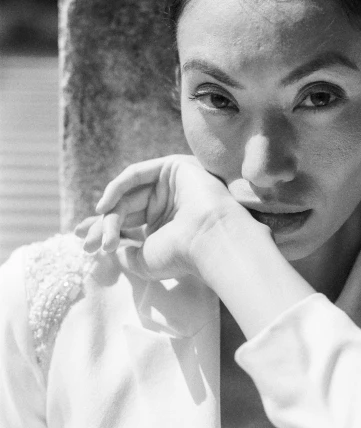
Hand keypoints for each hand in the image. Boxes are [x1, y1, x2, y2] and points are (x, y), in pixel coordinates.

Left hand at [75, 155, 262, 280]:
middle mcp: (169, 203)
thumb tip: (114, 250)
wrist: (210, 240)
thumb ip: (128, 253)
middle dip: (102, 225)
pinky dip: (116, 188)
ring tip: (98, 234)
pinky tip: (104, 207)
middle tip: (84, 242)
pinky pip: (136, 174)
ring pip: (129, 195)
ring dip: (109, 214)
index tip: (83, 244)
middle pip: (125, 209)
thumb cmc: (181, 255)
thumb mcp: (146, 260)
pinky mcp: (174, 167)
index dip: (104, 230)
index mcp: (165, 224)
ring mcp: (172, 184)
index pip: (128, 223)